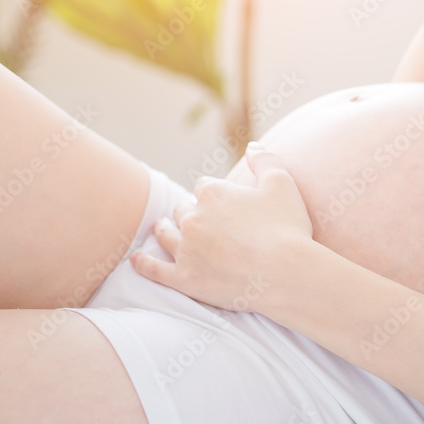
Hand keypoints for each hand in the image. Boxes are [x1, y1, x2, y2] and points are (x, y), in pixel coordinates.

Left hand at [130, 142, 313, 312]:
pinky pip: (154, 269)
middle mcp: (193, 217)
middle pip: (183, 210)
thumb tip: (252, 145)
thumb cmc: (287, 228)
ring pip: (166, 234)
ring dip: (165, 230)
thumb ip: (265, 160)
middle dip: (189, 212)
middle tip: (199, 221)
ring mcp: (186, 249)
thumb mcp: (282, 184)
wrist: (285, 273)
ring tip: (162, 229)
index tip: (224, 204)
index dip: (214, 194)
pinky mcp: (184, 278)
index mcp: (213, 193)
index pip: (204, 186)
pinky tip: (136, 260)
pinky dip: (144, 264)